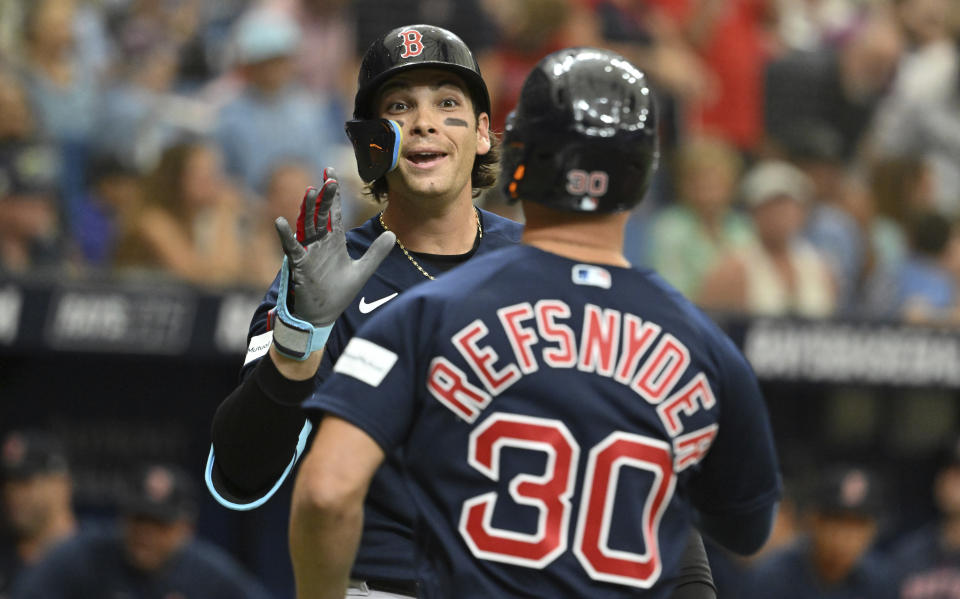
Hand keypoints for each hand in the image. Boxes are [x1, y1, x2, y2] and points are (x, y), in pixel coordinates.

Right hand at [274, 169, 395, 326]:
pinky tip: (281, 221)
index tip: (331, 173)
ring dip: (307, 209)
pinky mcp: (299, 265)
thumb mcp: (362, 271)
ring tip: (309, 191)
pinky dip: (286, 235)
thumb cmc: (338, 293)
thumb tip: (392, 234)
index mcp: (334, 241)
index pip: (333, 212)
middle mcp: (320, 242)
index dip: (333, 194)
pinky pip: (291, 248)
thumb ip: (376, 253)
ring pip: (307, 226)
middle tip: (329, 179)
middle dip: (324, 197)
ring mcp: (308, 252)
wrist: (322, 316)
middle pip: (321, 214)